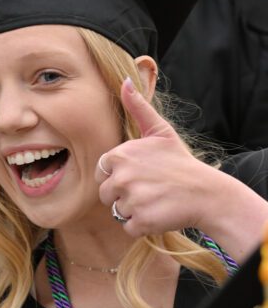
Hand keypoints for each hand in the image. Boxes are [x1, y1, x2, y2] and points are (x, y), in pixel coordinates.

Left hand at [95, 78, 212, 236]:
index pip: (102, 173)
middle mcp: (121, 177)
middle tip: (149, 189)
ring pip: (116, 211)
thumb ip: (138, 108)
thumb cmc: (180, 162)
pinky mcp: (140, 221)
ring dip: (133, 209)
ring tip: (155, 200)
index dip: (119, 176)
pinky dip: (141, 225)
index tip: (140, 175)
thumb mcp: (159, 131)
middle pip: (106, 194)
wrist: (205, 192)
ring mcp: (130, 200)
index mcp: (120, 155)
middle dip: (123, 195)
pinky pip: (128, 227)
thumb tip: (125, 80)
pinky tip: (158, 212)